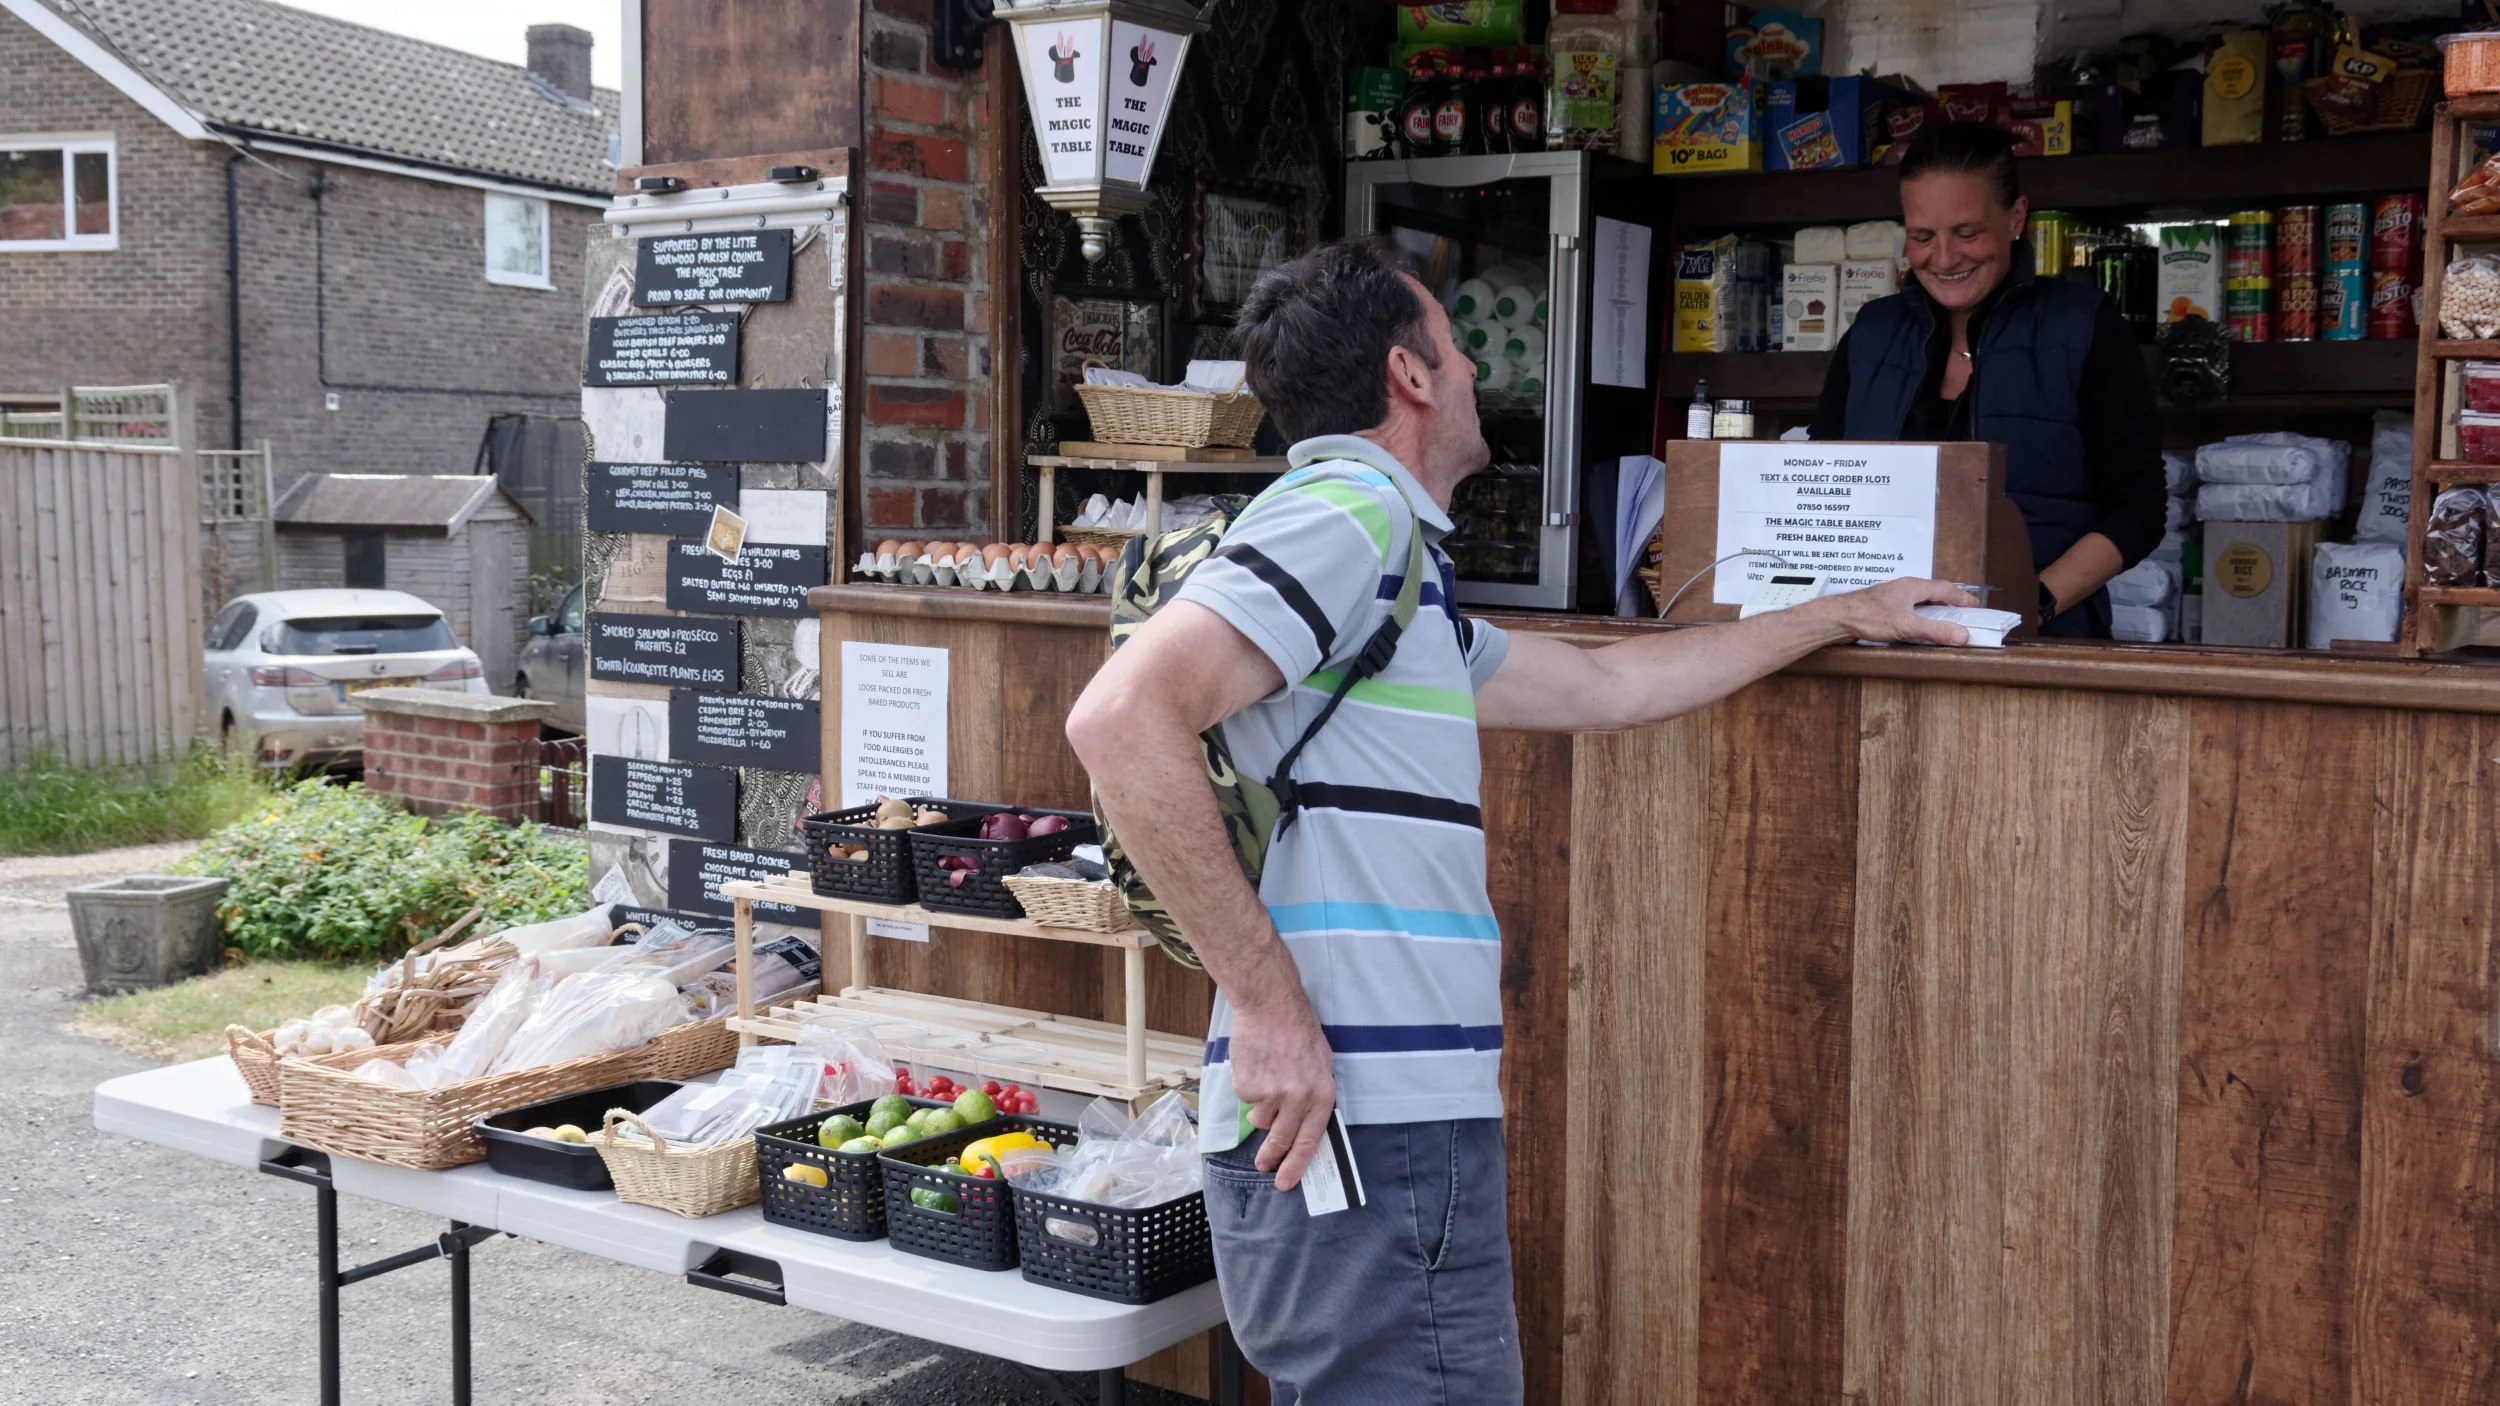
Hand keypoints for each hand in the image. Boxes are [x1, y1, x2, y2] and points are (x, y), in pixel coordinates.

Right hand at [1227, 993, 1335, 1190]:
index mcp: (1321, 1095)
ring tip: (1266, 1078)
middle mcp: (1298, 1100)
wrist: (1270, 1005)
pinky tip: (1256, 1065)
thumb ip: (1315, 1095)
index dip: (1297, 1165)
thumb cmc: (1299, 1030)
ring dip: (1261, 1108)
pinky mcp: (1248, 1087)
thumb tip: (1305, 1124)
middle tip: (1263, 1166)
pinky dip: (1249, 1087)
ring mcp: (1271, 1095)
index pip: (1310, 1140)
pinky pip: (1246, 1099)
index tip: (1286, 1182)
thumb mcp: (1321, 1063)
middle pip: (1281, 1140)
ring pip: (1261, 1120)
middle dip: (1271, 1157)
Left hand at [1810, 576, 1979, 646]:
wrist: (1837, 618)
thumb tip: (1961, 635)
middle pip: (1933, 593)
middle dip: (1949, 603)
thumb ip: (1936, 631)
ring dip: (1932, 610)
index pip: (1945, 588)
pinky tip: (1915, 627)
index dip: (1962, 597)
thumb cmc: (1867, 616)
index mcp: (1913, 586)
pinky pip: (1907, 609)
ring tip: (1942, 622)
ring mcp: (1891, 597)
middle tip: (1962, 615)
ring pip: (1919, 600)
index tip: (1975, 606)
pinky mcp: (1881, 607)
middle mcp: (1903, 588)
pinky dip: (1917, 616)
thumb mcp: (1907, 626)